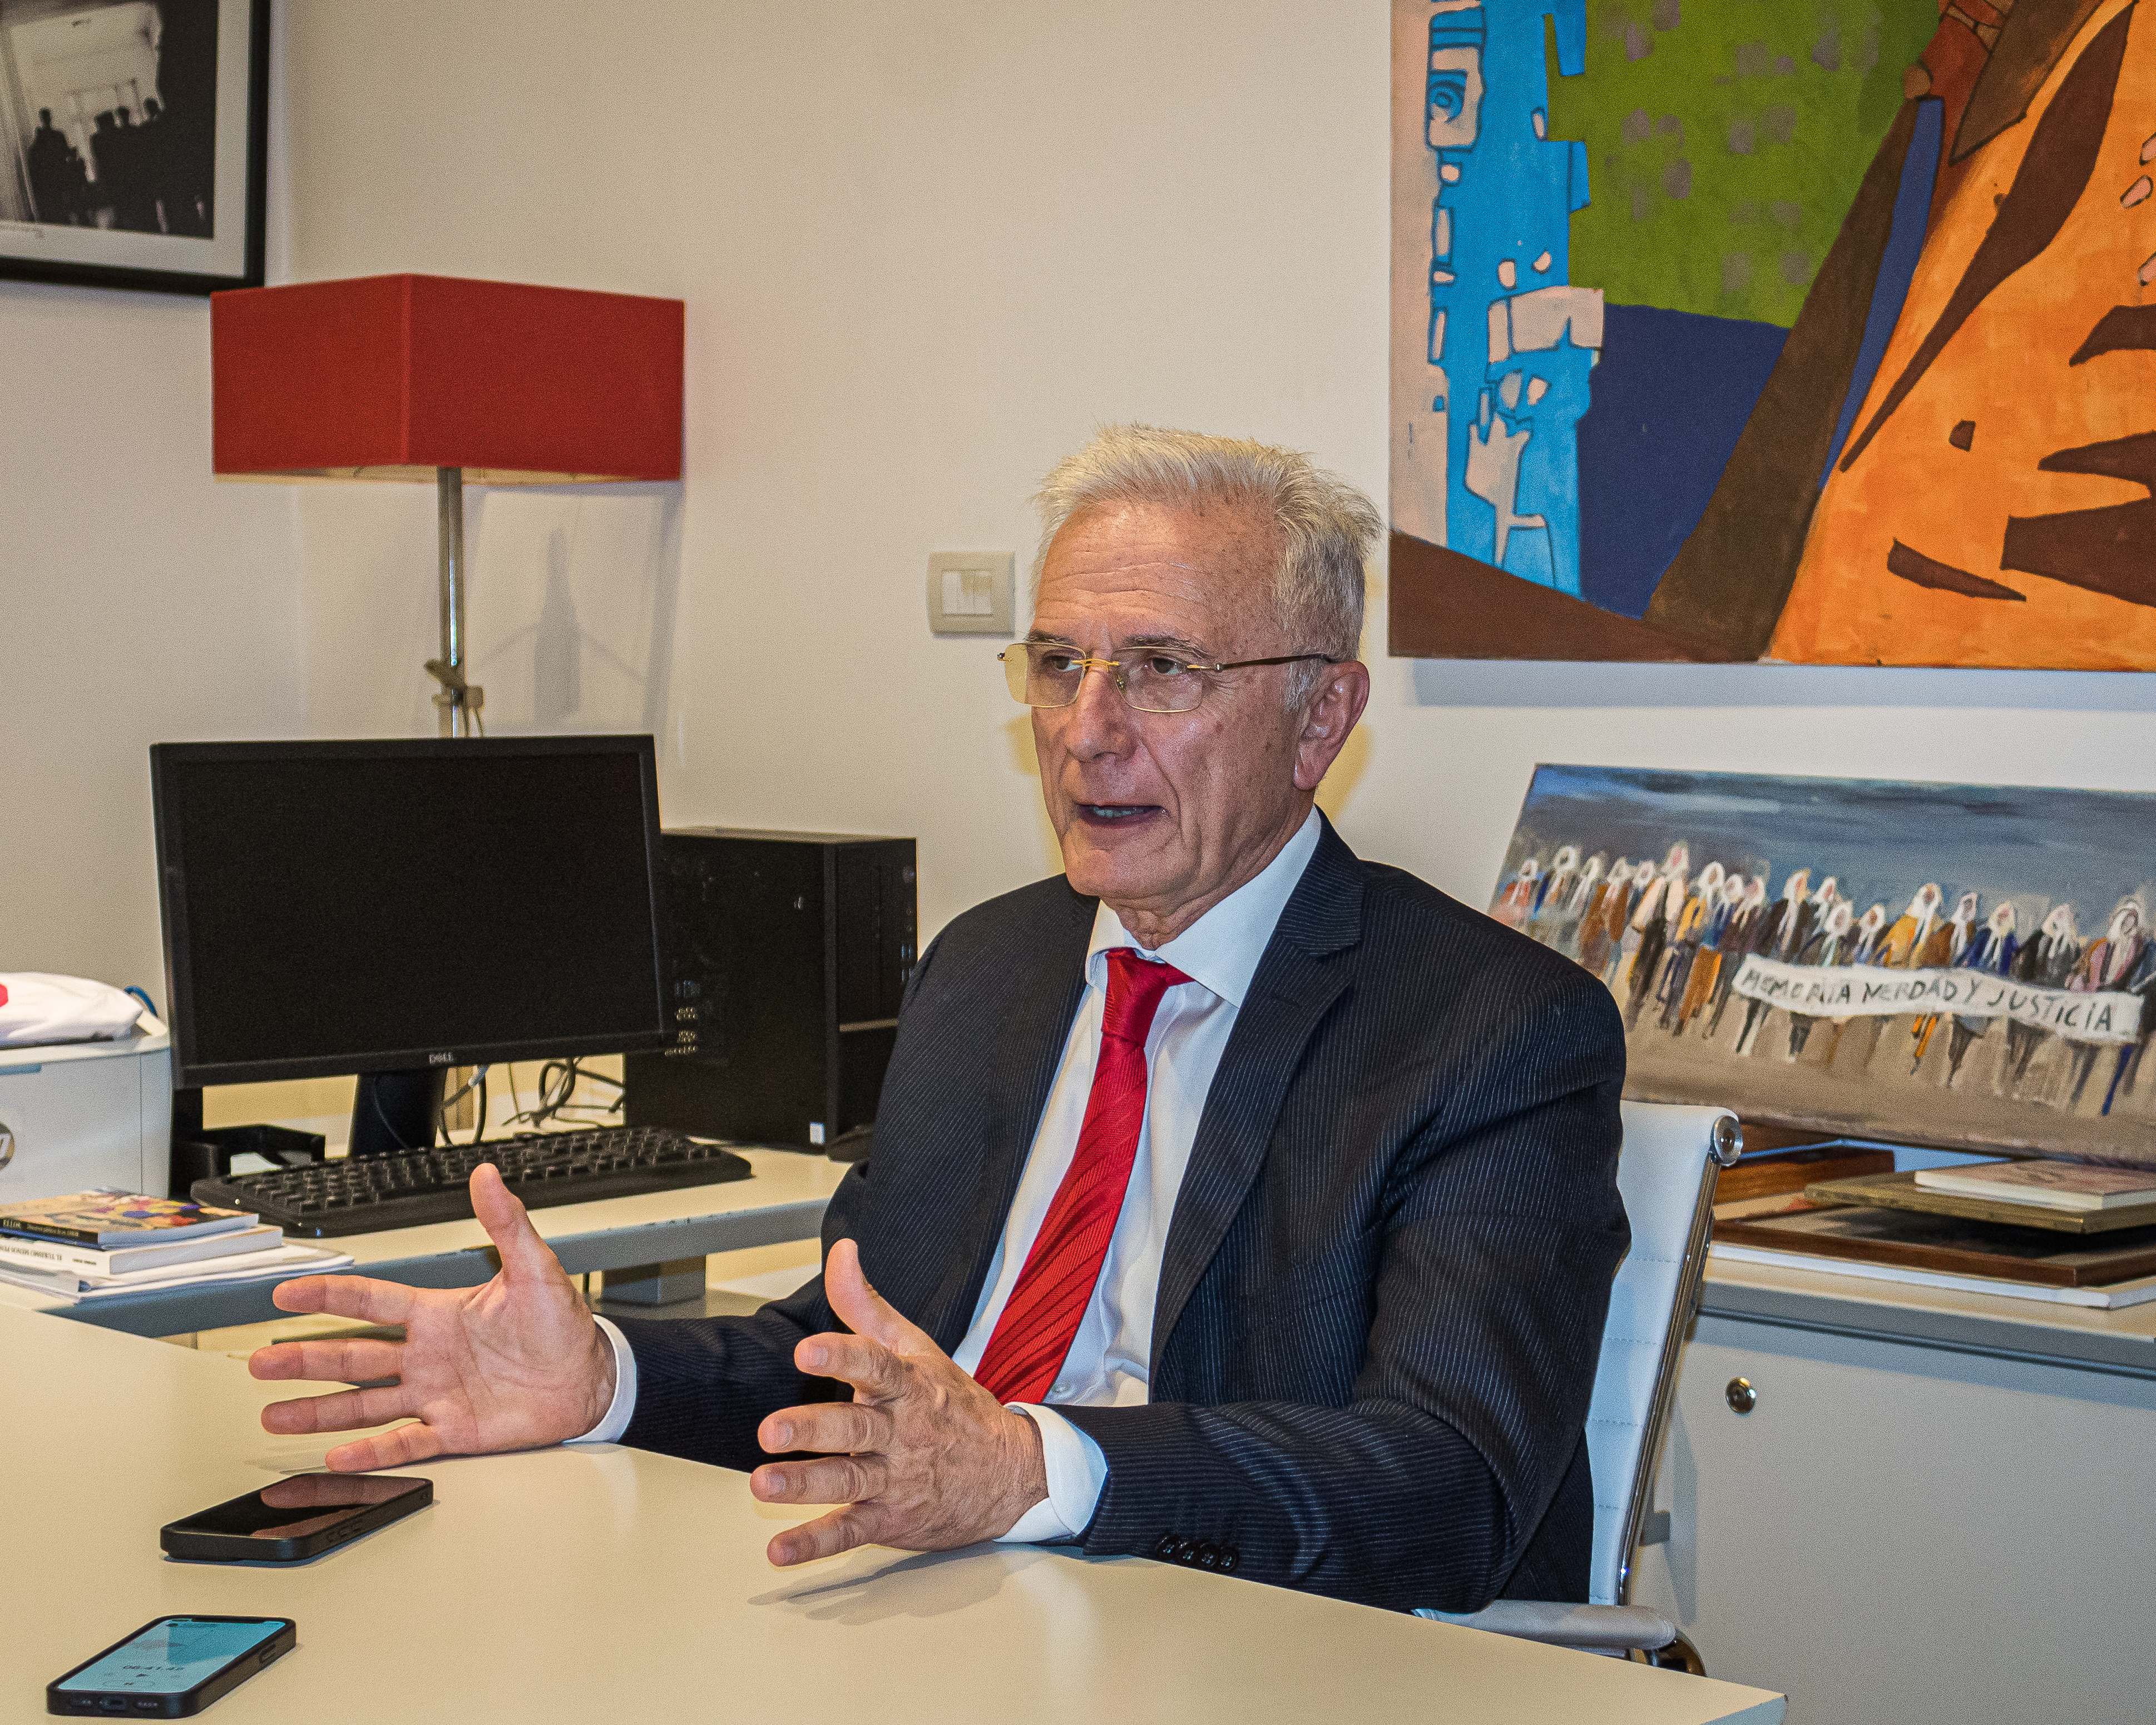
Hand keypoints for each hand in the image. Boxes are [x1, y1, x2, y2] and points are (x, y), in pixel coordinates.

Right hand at [249, 1163, 614, 1469]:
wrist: (591, 1376)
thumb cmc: (562, 1324)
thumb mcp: (535, 1268)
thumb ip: (506, 1224)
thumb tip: (489, 1176)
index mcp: (438, 1314)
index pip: (371, 1301)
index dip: (328, 1297)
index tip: (286, 1294)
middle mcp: (428, 1355)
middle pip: (353, 1356)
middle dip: (305, 1359)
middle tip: (261, 1361)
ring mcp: (436, 1394)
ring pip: (365, 1404)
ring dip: (319, 1411)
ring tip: (275, 1416)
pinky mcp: (454, 1430)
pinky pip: (405, 1442)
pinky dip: (372, 1450)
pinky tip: (337, 1455)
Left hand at [751, 1239, 1046, 1565]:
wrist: (1012, 1473)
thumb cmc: (954, 1407)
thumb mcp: (917, 1348)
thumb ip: (867, 1305)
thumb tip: (841, 1253)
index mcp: (908, 1386)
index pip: (875, 1365)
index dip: (842, 1356)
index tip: (809, 1350)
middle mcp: (901, 1433)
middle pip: (856, 1429)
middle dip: (813, 1429)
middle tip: (772, 1431)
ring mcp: (896, 1480)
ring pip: (849, 1482)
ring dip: (805, 1485)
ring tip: (764, 1484)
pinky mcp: (891, 1520)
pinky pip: (851, 1532)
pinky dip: (815, 1544)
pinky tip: (781, 1549)